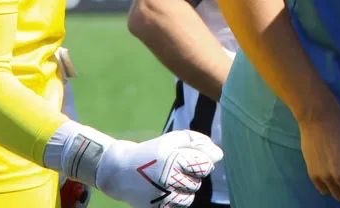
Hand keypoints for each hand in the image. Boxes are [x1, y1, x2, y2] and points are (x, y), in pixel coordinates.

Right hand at [50, 122, 220, 207]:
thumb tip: (219, 155)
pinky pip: (178, 207)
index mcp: (172, 159)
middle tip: (176, 168)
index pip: (205, 165)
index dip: (202, 161)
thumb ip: (198, 142)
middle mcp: (167, 179)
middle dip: (192, 175)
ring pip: (189, 197)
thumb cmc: (153, 151)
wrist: (120, 171)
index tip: (191, 158)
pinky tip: (165, 189)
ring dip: (185, 189)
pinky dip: (176, 199)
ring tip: (170, 179)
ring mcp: (161, 197)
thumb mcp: (174, 139)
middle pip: (198, 182)